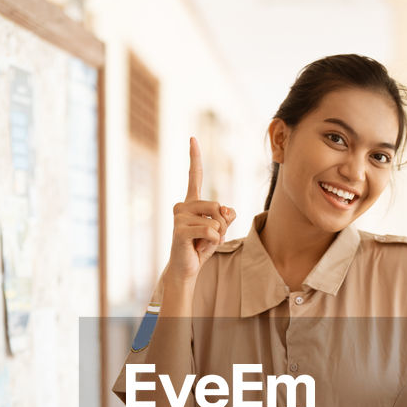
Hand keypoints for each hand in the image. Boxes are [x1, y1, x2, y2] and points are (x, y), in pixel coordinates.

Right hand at [166, 137, 235, 282]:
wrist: (186, 268)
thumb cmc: (201, 247)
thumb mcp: (220, 230)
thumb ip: (226, 216)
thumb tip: (225, 210)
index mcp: (192, 202)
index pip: (194, 175)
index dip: (194, 157)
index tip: (193, 138)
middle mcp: (183, 205)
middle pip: (218, 206)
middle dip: (222, 225)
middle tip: (208, 238)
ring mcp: (179, 217)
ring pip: (216, 220)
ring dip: (217, 235)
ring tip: (202, 243)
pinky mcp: (179, 230)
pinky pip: (210, 231)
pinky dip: (212, 242)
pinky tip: (198, 248)